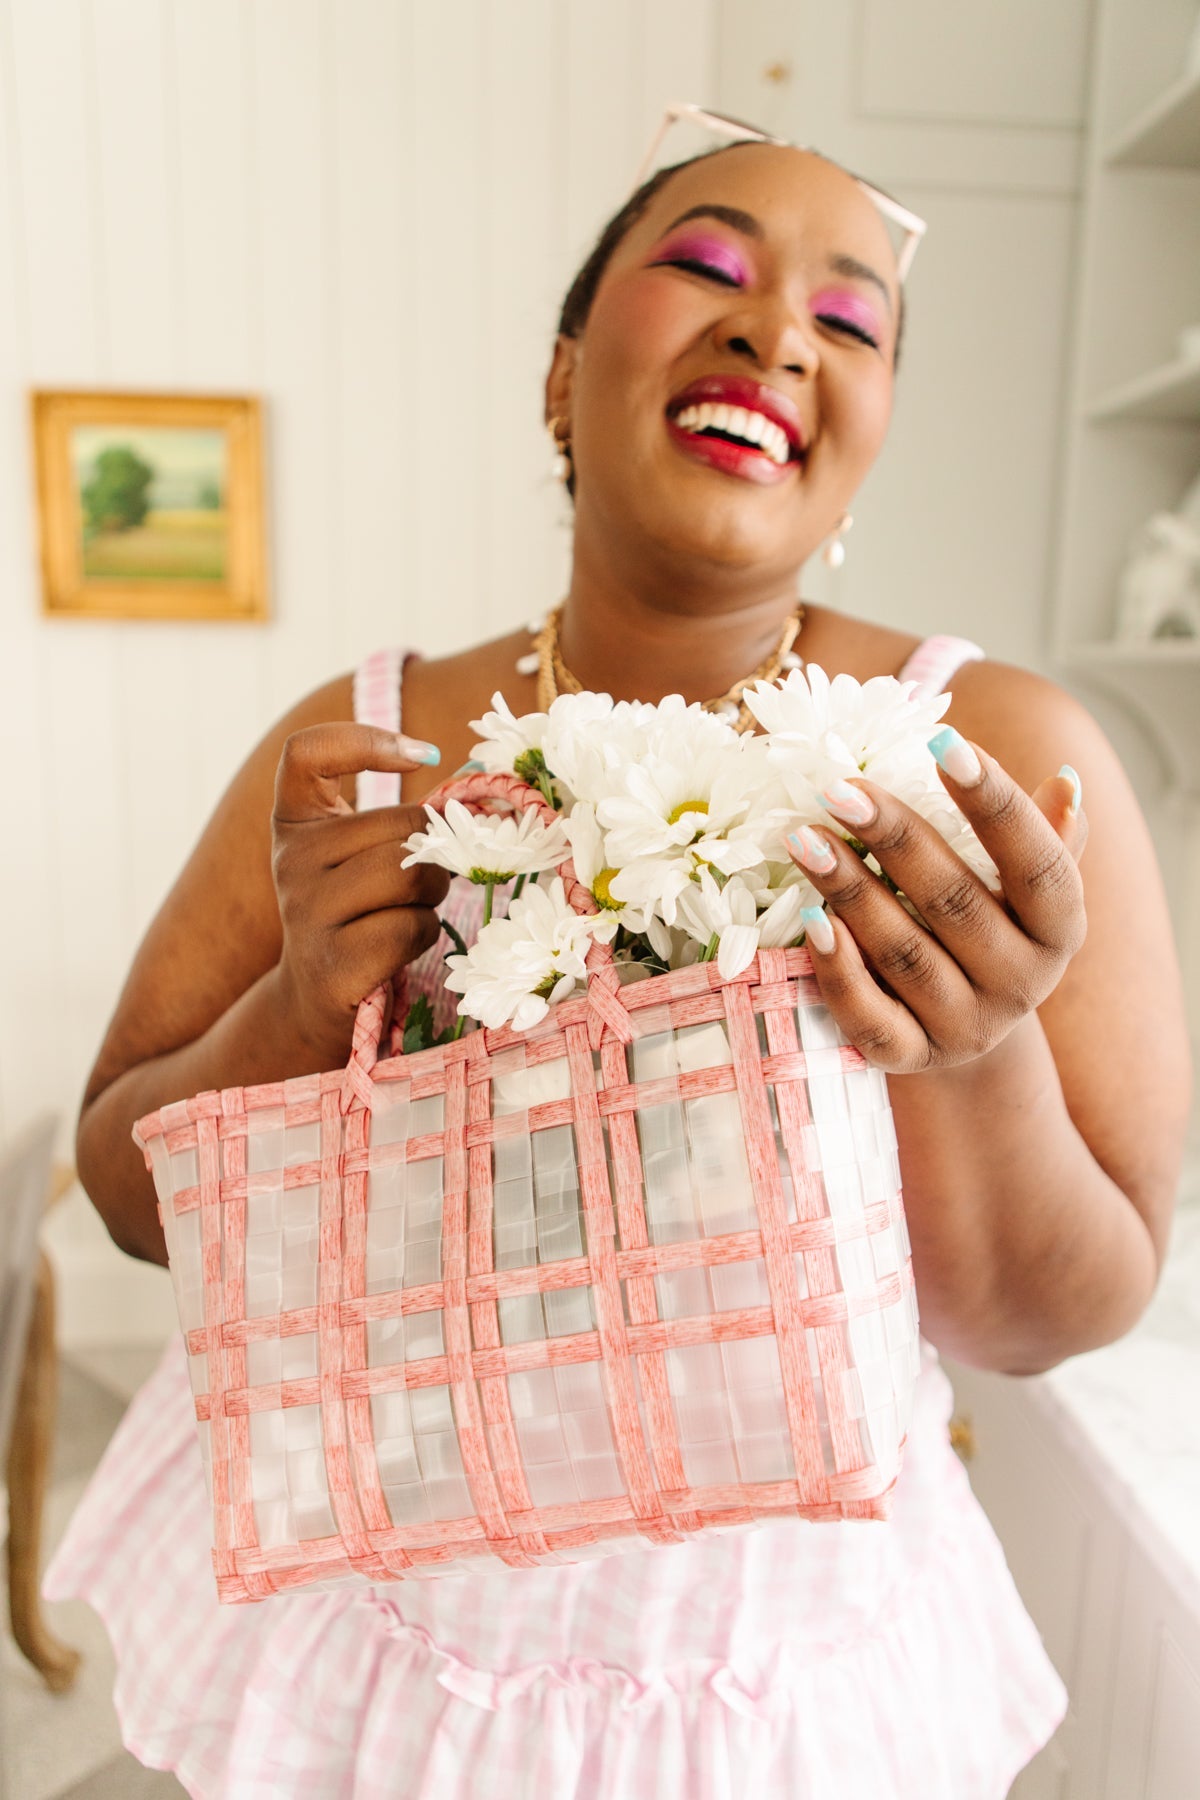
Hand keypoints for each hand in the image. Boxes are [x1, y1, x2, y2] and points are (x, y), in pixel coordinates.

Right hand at [270, 723, 450, 1060]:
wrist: (316, 997)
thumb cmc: (357, 911)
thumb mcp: (356, 853)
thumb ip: (395, 819)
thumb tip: (474, 785)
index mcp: (295, 821)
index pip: (306, 752)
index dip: (366, 739)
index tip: (425, 754)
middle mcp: (290, 859)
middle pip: (400, 824)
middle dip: (434, 852)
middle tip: (417, 883)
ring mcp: (305, 912)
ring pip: (411, 874)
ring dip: (433, 894)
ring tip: (408, 910)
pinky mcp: (331, 962)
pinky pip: (411, 927)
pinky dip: (423, 935)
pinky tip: (398, 946)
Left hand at [786, 730, 1087, 1071]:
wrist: (967, 1032)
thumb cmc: (990, 930)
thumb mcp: (1023, 889)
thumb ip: (1044, 837)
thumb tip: (1065, 780)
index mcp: (1059, 931)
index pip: (1037, 865)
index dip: (995, 804)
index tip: (945, 742)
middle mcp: (1021, 985)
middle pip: (955, 903)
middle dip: (894, 838)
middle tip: (839, 787)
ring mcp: (964, 1028)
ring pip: (904, 955)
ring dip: (850, 890)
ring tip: (804, 836)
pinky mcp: (910, 1058)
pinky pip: (869, 1018)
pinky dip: (838, 968)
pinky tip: (809, 915)